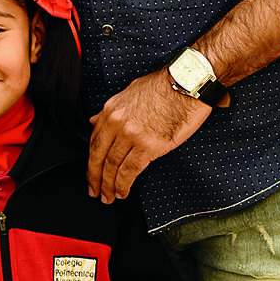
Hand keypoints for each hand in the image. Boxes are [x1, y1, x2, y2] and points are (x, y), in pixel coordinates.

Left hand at [88, 69, 211, 202]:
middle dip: (94, 177)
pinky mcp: (148, 146)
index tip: (91, 171)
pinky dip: (124, 185)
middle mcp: (117, 123)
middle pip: (99, 156)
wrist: (188, 83)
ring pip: (112, 166)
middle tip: (94, 191)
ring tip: (108, 197)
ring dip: (108, 185)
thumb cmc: (165, 85)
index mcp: (111, 110)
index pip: (94, 141)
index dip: (91, 160)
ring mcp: (131, 135)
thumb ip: (112, 110)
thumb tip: (95, 121)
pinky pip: (130, 170)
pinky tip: (122, 193)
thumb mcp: (130, 92)